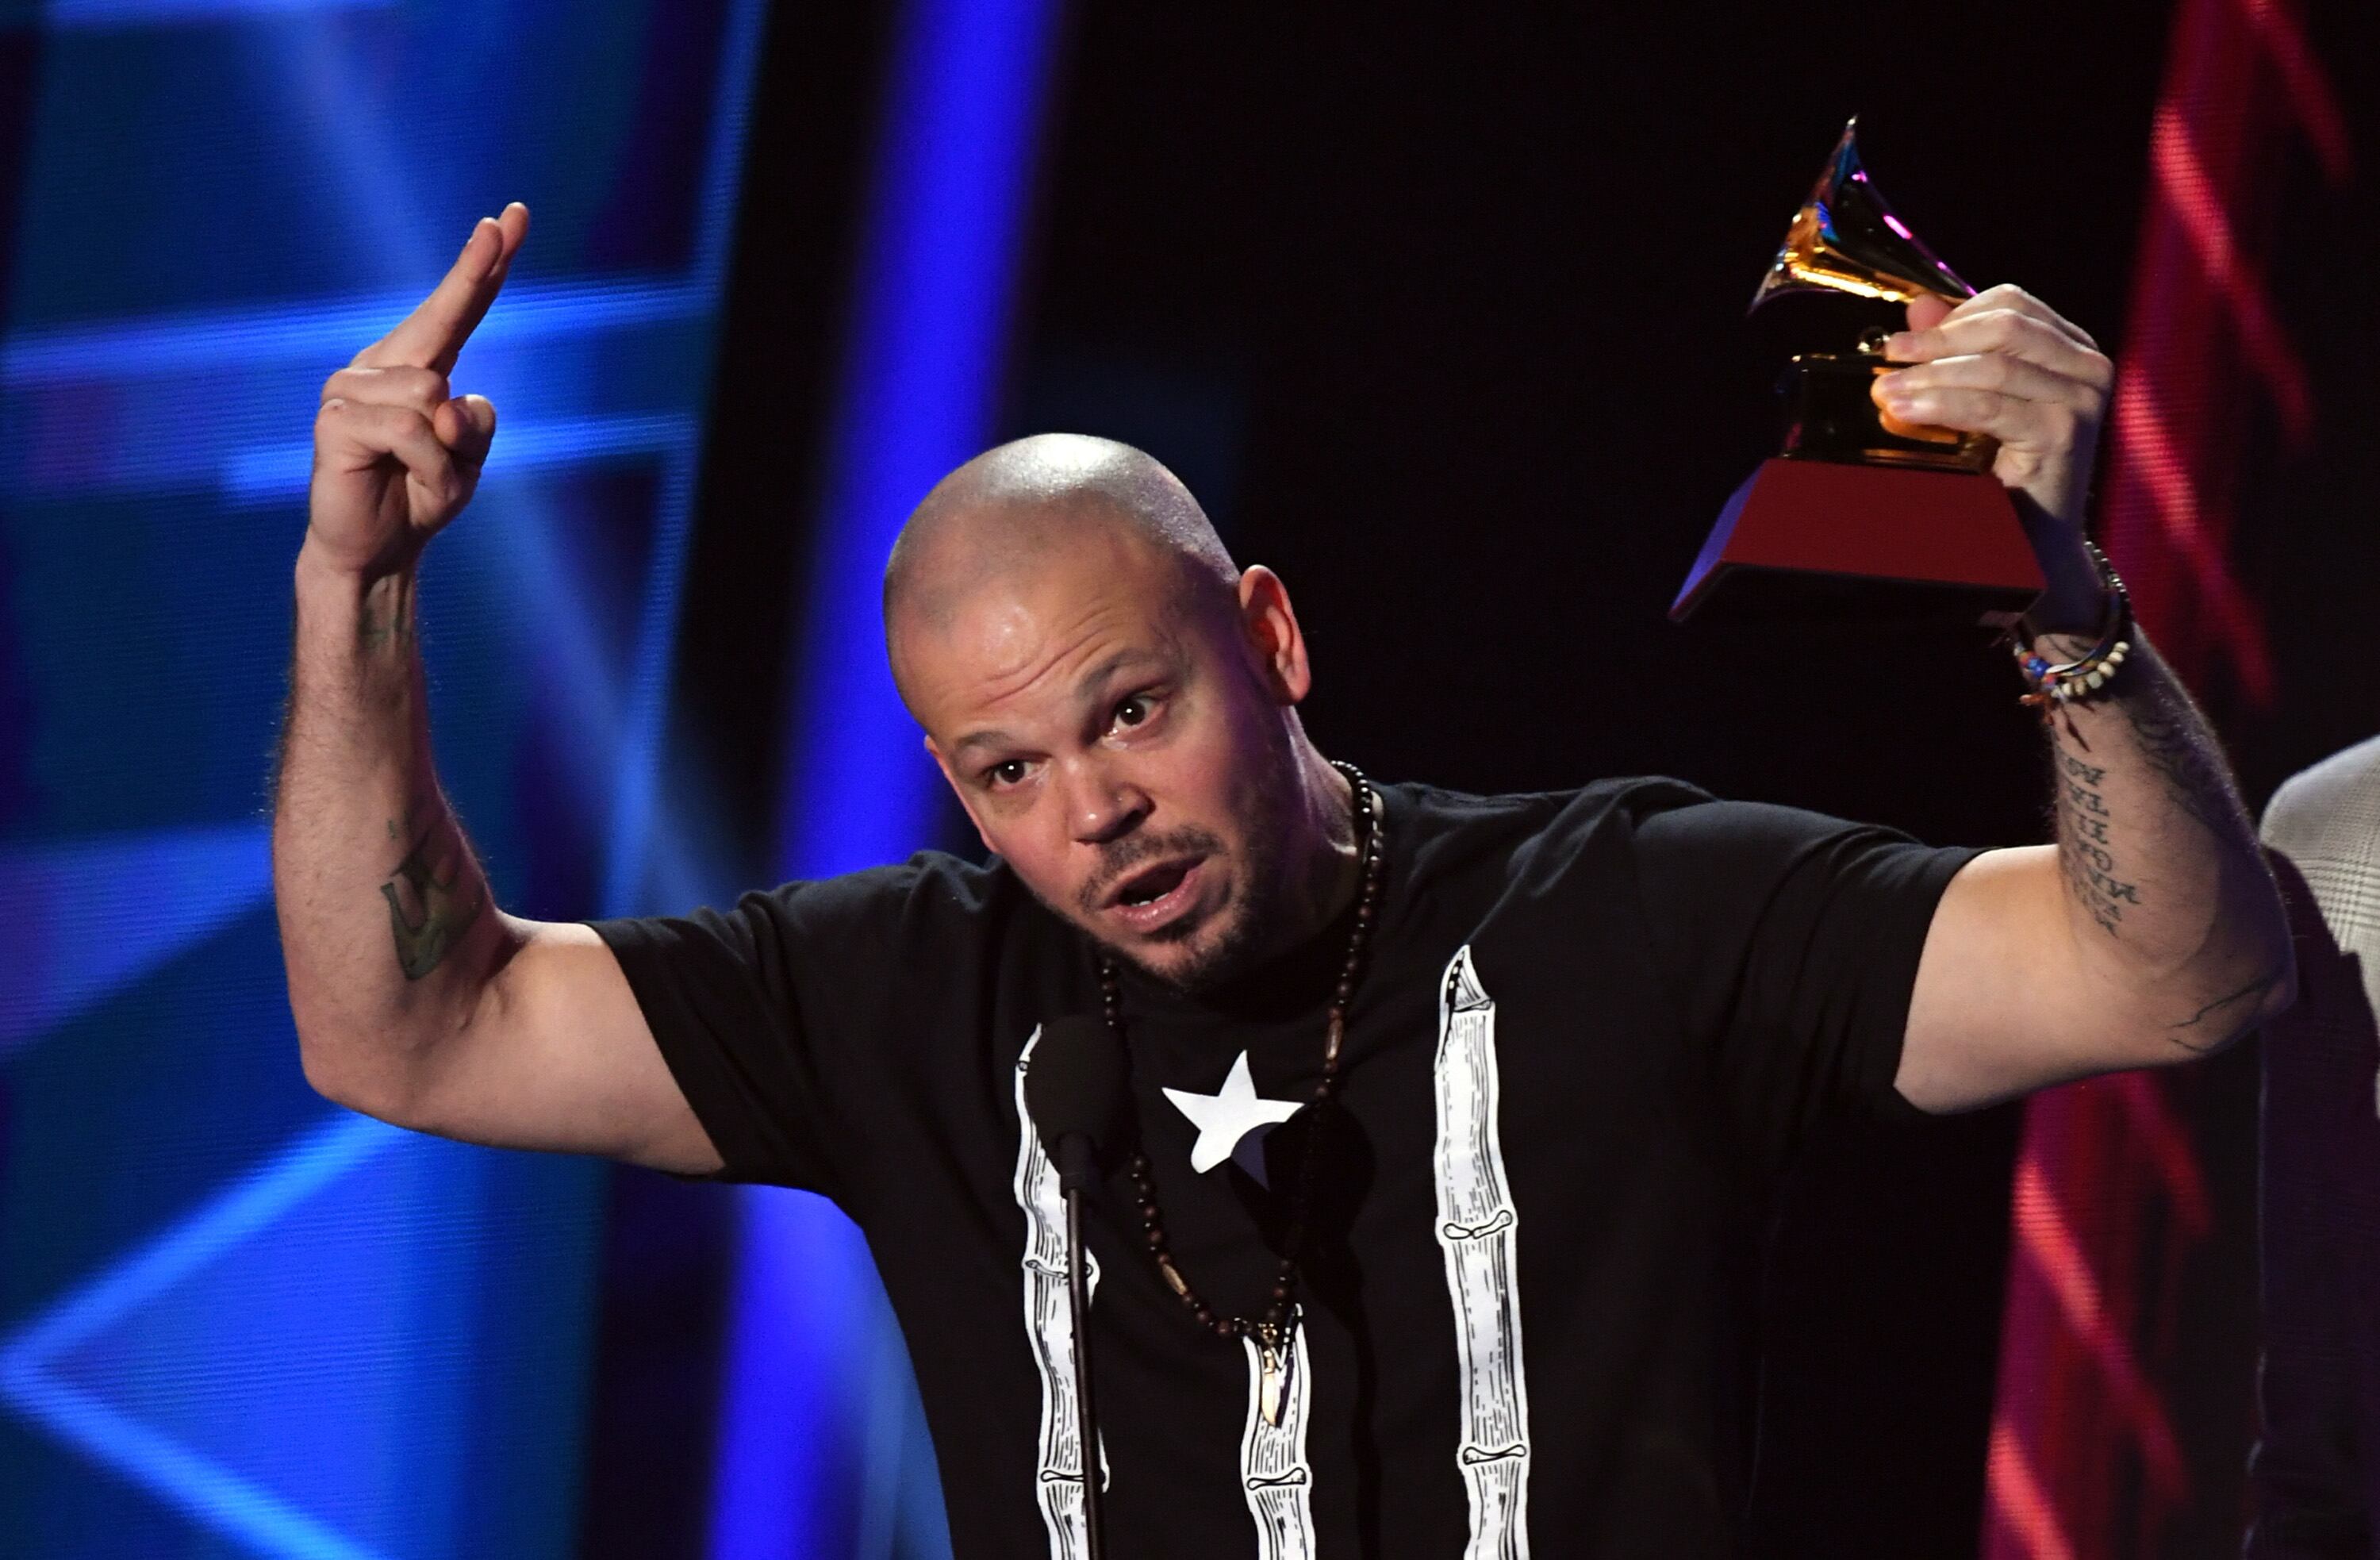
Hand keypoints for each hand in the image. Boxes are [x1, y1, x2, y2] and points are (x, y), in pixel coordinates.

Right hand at [306, 204, 528, 578]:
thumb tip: (445, 405)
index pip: (456, 307)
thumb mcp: (469, 461)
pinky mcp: (336, 418)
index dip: (481, 263)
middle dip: (477, 272)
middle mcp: (381, 364)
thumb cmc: (420, 495)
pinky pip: (413, 431)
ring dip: (446, 454)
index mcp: (417, 364)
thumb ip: (475, 426)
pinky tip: (399, 480)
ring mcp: (351, 385)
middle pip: (445, 318)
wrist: (374, 549)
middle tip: (509, 220)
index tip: (508, 217)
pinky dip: (427, 468)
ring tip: (419, 476)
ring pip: (434, 395)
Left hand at [1871, 285, 2113, 535]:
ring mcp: (2081, 397)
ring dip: (1930, 377)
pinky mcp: (2064, 432)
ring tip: (1886, 392)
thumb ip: (1953, 351)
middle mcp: (2086, 364)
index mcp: (2068, 346)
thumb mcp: (1972, 398)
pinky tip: (1905, 413)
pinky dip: (1942, 407)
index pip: (2010, 303)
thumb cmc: (2001, 467)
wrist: (2031, 538)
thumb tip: (1919, 305)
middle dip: (1937, 342)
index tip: (1904, 341)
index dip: (1952, 316)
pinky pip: (1991, 407)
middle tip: (1889, 358)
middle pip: (2004, 326)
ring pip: (1995, 367)